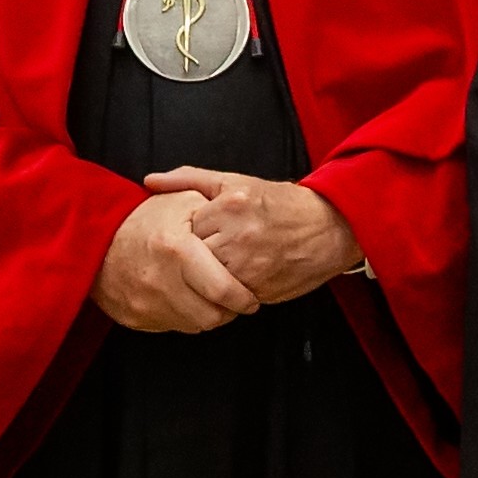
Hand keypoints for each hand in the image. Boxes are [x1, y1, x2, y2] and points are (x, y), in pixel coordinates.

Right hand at [93, 188, 258, 333]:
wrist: (93, 238)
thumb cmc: (144, 218)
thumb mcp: (182, 202)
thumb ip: (215, 214)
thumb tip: (243, 229)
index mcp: (177, 249)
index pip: (223, 290)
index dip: (243, 297)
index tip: (250, 296)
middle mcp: (161, 281)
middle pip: (213, 315)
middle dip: (230, 310)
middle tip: (235, 299)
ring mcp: (146, 303)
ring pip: (196, 325)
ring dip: (210, 314)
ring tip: (211, 297)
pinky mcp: (136, 318)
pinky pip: (174, 326)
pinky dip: (187, 316)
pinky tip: (187, 298)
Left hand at [146, 164, 362, 303]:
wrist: (328, 226)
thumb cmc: (278, 203)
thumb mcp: (234, 182)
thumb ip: (188, 180)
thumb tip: (150, 181)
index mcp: (229, 205)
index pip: (184, 230)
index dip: (188, 236)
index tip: (198, 235)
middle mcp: (238, 236)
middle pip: (193, 259)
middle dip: (196, 260)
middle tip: (208, 254)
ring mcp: (250, 266)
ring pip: (208, 282)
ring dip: (210, 279)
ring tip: (222, 266)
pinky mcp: (260, 289)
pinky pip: (228, 298)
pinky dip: (227, 293)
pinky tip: (236, 279)